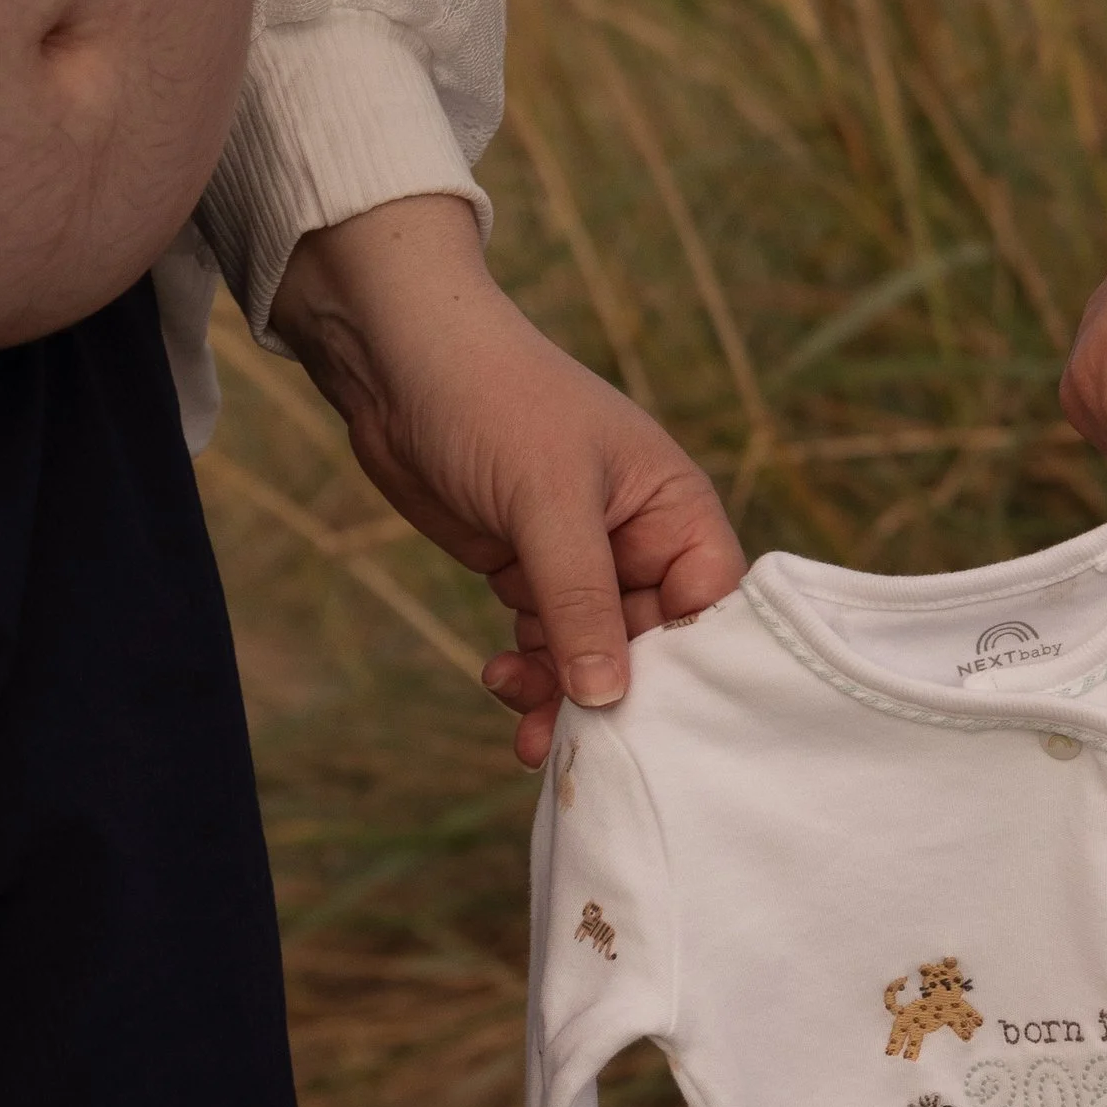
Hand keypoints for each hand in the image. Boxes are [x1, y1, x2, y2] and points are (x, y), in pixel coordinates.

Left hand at [269, 195, 743, 766]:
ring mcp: (582, 560)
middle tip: (577, 743)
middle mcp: (640, 540)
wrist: (393, 363)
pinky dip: (529, 673)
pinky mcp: (528, 573)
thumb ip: (581, 602)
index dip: (692, 668)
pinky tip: (501, 680)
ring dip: (562, 693)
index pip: (713, 609)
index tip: (653, 718)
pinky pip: (546, 644)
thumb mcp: (547, 503)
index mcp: (676, 509)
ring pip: (593, 654)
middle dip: (613, 694)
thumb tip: (608, 698)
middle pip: (652, 646)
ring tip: (527, 730)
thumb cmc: (493, 401)